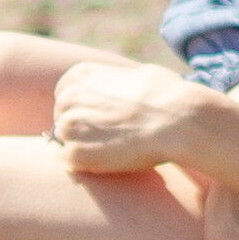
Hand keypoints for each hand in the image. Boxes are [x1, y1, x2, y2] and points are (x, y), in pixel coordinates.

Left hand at [50, 56, 199, 177]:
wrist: (175, 120)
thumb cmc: (165, 95)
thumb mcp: (136, 74)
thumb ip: (115, 82)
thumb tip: (121, 89)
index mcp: (79, 75)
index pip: (65, 96)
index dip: (82, 111)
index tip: (100, 119)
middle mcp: (67, 97)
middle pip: (63, 120)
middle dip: (81, 130)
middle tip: (109, 138)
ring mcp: (68, 126)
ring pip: (66, 143)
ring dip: (84, 148)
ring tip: (114, 149)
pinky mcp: (76, 154)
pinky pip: (73, 163)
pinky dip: (89, 165)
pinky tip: (113, 160)